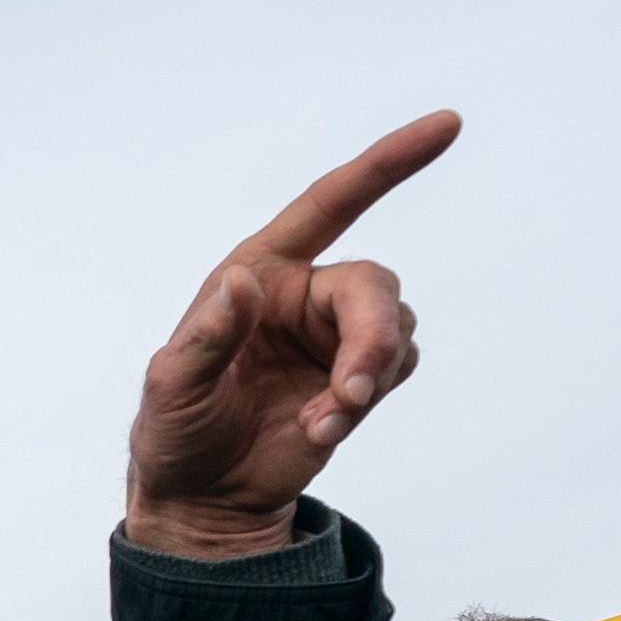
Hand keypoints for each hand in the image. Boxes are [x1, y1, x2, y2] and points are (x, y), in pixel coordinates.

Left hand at [125, 111, 459, 557]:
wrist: (203, 495)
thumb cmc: (175, 431)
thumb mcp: (171, 387)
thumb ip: (205, 337)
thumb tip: (241, 284)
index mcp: (260, 270)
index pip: (331, 202)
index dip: (387, 164)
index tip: (448, 125)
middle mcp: (304, 293)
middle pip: (374, 285)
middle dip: (373, 336)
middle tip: (354, 391)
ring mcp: (336, 335)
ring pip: (395, 328)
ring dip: (366, 376)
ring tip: (318, 421)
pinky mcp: (359, 377)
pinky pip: (395, 368)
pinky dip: (367, 398)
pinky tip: (321, 428)